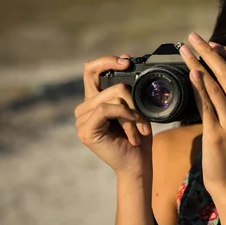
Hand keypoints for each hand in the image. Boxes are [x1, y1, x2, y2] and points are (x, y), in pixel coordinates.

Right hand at [74, 54, 152, 177]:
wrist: (136, 164)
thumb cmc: (138, 137)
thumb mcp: (136, 108)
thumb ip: (129, 89)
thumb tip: (127, 60)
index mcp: (94, 100)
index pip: (91, 70)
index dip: (106, 61)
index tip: (126, 61)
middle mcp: (84, 108)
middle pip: (109, 84)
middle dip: (132, 100)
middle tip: (143, 119)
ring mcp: (82, 119)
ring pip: (112, 97)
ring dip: (132, 114)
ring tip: (140, 130)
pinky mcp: (85, 129)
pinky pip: (107, 109)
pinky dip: (126, 117)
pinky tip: (134, 131)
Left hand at [179, 32, 225, 196]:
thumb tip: (211, 81)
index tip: (212, 43)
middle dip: (209, 51)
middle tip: (193, 37)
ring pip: (216, 85)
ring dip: (199, 63)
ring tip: (185, 50)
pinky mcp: (218, 132)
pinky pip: (208, 105)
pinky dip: (200, 86)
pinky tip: (191, 73)